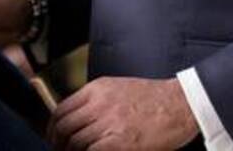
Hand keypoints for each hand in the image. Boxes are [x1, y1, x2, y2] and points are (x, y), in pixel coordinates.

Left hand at [48, 77, 198, 150]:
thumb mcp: (118, 88)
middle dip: (57, 144)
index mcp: (96, 89)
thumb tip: (78, 119)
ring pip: (75, 143)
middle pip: (64, 127)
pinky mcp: (120, 143)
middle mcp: (98, 104)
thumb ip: (96, 100)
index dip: (52, 128)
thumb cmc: (154, 98)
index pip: (61, 109)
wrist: (181, 104)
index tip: (53, 139)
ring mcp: (109, 123)